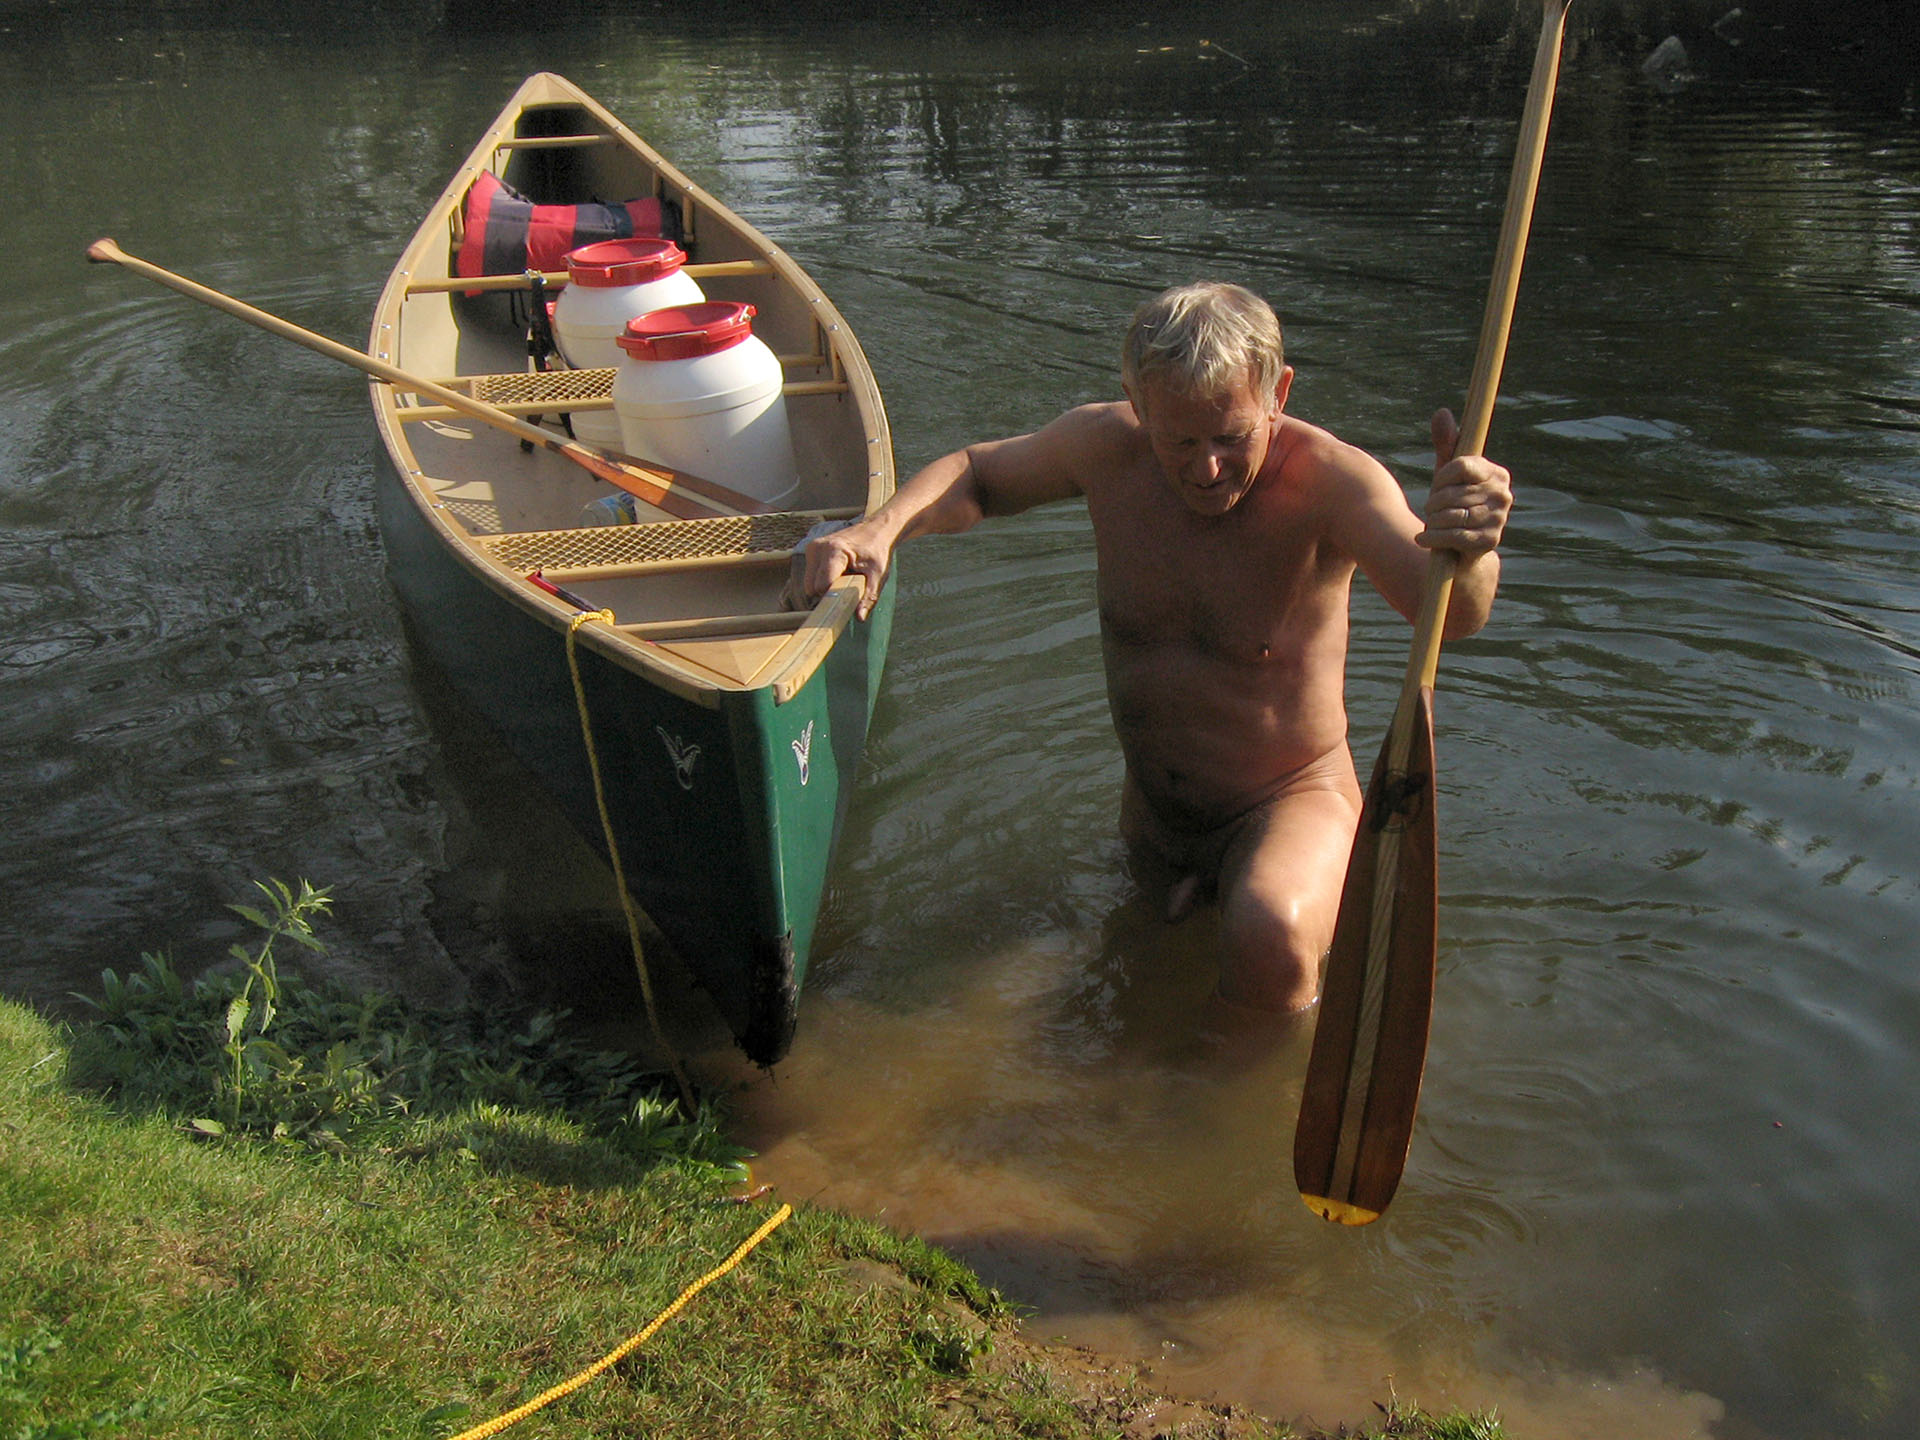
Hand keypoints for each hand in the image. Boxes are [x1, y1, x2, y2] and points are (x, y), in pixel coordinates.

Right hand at [797, 520, 892, 621]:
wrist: (875, 530)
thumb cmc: (877, 551)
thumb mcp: (878, 575)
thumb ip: (868, 596)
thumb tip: (860, 617)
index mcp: (834, 551)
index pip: (821, 585)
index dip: (833, 597)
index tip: (847, 601)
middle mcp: (818, 547)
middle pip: (812, 587)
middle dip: (828, 594)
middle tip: (848, 587)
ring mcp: (812, 548)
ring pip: (809, 583)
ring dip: (824, 588)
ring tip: (844, 578)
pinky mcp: (810, 550)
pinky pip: (810, 576)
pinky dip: (821, 580)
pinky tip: (838, 573)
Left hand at [1418, 408, 1511, 555]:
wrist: (1462, 552)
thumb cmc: (1454, 506)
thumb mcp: (1448, 475)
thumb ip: (1446, 445)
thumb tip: (1442, 411)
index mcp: (1497, 474)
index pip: (1461, 465)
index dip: (1441, 477)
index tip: (1437, 486)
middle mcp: (1503, 495)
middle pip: (1452, 493)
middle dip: (1434, 503)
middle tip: (1432, 510)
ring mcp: (1498, 519)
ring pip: (1450, 514)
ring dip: (1432, 522)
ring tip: (1432, 525)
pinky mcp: (1489, 542)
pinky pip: (1452, 535)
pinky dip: (1432, 538)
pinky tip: (1423, 539)